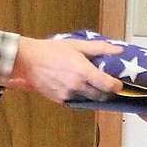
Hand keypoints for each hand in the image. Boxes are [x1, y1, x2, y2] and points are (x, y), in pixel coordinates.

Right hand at [1, 36, 122, 102]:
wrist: (28, 60)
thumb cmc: (52, 50)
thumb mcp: (77, 45)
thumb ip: (99, 49)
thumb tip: (118, 50)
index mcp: (83, 71)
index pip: (108, 85)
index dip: (116, 86)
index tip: (118, 84)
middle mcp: (77, 85)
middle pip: (101, 96)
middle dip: (107, 93)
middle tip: (109, 86)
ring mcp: (68, 94)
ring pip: (89, 100)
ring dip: (94, 95)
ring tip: (93, 85)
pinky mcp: (60, 100)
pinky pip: (76, 101)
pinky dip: (81, 97)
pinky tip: (79, 88)